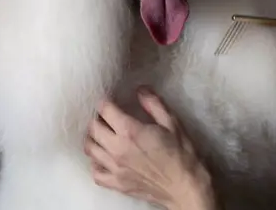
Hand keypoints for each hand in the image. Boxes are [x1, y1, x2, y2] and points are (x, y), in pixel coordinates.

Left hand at [85, 88, 217, 209]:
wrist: (184, 186)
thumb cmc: (181, 153)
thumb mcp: (172, 122)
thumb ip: (153, 103)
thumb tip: (140, 89)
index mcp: (131, 131)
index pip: (106, 110)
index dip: (105, 102)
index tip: (109, 100)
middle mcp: (117, 149)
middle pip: (93, 128)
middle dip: (98, 118)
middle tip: (107, 116)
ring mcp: (114, 168)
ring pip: (90, 148)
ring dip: (93, 138)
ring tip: (103, 133)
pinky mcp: (116, 183)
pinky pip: (95, 172)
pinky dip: (95, 163)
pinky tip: (103, 157)